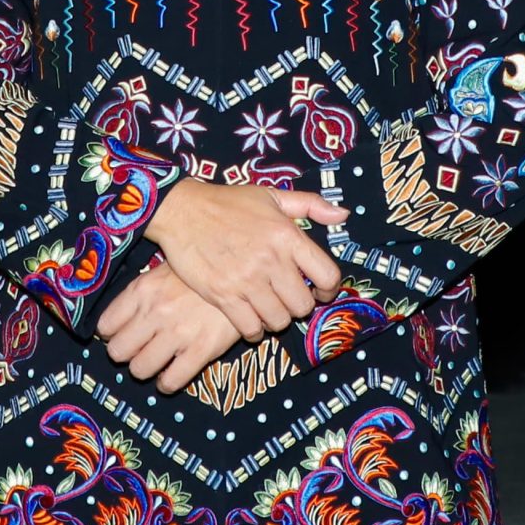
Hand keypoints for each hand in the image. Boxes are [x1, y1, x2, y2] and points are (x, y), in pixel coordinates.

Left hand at [96, 263, 241, 391]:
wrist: (243, 275)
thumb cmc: (200, 275)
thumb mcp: (164, 272)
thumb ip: (140, 295)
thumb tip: (117, 321)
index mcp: (143, 291)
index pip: (106, 326)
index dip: (110, 335)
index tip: (118, 336)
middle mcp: (156, 313)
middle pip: (117, 352)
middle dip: (124, 354)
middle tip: (136, 351)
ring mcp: (178, 333)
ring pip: (140, 370)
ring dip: (144, 370)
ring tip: (154, 363)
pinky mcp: (201, 350)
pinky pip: (171, 381)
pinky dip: (167, 384)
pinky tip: (170, 376)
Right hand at [142, 180, 349, 341]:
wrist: (182, 210)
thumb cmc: (228, 202)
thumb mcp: (272, 194)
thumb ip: (311, 204)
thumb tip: (343, 214)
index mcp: (288, 235)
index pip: (327, 276)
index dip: (329, 290)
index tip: (321, 292)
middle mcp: (271, 260)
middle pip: (303, 305)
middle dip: (299, 306)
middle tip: (288, 300)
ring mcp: (247, 280)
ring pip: (279, 321)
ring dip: (276, 319)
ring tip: (269, 309)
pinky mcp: (223, 296)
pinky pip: (250, 329)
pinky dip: (253, 330)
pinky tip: (250, 319)